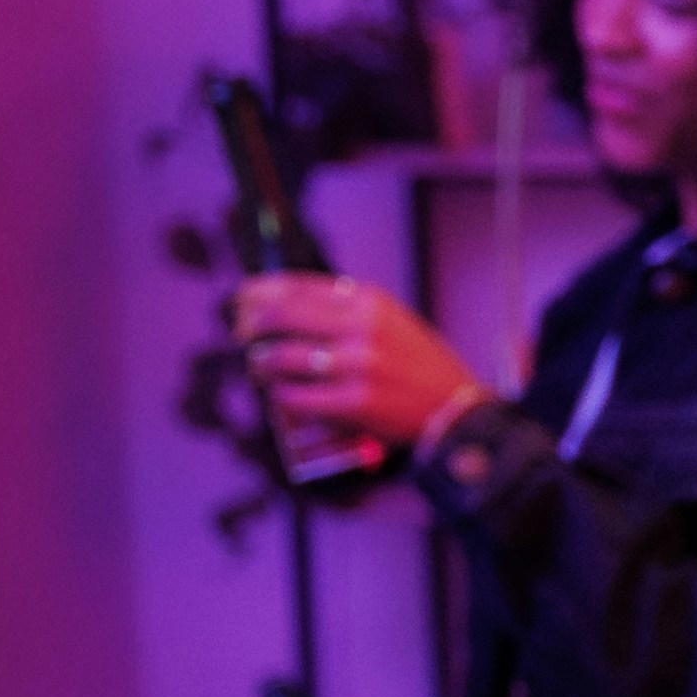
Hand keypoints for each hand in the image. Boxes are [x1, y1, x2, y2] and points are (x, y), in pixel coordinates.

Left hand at [229, 270, 486, 454]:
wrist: (455, 410)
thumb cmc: (420, 366)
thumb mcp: (390, 321)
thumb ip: (345, 310)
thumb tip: (282, 304)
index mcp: (369, 301)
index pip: (297, 286)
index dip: (258, 292)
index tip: (242, 300)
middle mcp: (363, 328)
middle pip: (280, 316)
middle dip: (250, 325)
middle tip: (242, 335)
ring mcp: (359, 366)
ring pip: (281, 358)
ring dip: (259, 364)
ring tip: (259, 368)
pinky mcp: (355, 402)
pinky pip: (295, 397)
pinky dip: (281, 396)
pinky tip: (283, 395)